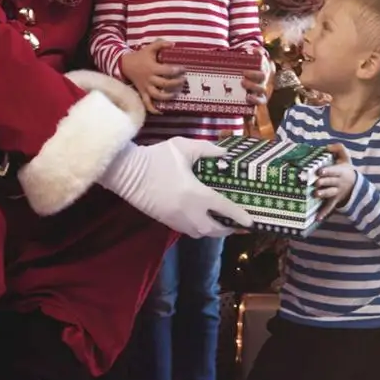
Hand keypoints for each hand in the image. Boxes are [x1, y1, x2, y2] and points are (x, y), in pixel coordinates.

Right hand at [98, 138, 254, 237]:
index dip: (240, 216)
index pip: (225, 209)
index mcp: (197, 194)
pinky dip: (200, 229)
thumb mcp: (183, 147)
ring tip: (222, 223)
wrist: (127, 172)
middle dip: (228, 229)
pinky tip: (202, 219)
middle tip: (238, 224)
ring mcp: (177, 219)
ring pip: (201, 233)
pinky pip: (189, 231)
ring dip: (213, 230)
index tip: (252, 222)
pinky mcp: (166, 221)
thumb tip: (224, 154)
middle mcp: (190, 212)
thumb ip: (207, 149)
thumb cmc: (156, 158)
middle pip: (215, 229)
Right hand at [120, 40, 185, 114]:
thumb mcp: (150, 48)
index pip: (167, 70)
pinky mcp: (142, 92)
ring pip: (157, 95)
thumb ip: (161, 44)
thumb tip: (173, 44)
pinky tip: (161, 112)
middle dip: (176, 83)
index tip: (184, 69)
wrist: (125, 65)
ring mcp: (145, 87)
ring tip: (176, 94)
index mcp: (152, 68)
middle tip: (183, 81)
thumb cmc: (140, 56)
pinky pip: (147, 103)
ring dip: (167, 96)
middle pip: (165, 83)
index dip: (177, 70)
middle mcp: (149, 79)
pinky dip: (153, 109)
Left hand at [241, 50, 274, 106]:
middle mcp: (263, 79)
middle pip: (263, 75)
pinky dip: (256, 99)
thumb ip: (239, 60)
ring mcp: (262, 90)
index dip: (260, 55)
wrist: (245, 96)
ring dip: (253, 85)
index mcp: (260, 69)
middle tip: (243, 72)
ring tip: (242, 83)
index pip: (263, 59)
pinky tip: (248, 97)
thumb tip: (235, 51)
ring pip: (262, 88)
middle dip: (254, 73)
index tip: (254, 51)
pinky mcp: (261, 100)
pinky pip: (261, 101)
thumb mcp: (240, 68)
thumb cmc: (241, 78)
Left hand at [315, 143, 356, 219]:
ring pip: (330, 193)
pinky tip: (317, 218)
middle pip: (330, 182)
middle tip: (315, 182)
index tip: (320, 171)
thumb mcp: (345, 157)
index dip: (327, 171)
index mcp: (340, 171)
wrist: (354, 184)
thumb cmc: (345, 169)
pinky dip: (324, 213)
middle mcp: (338, 182)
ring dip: (323, 194)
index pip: (334, 171)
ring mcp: (336, 192)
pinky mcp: (334, 200)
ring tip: (315, 194)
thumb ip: (339, 149)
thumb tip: (328, 146)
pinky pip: (329, 207)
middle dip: (323, 182)